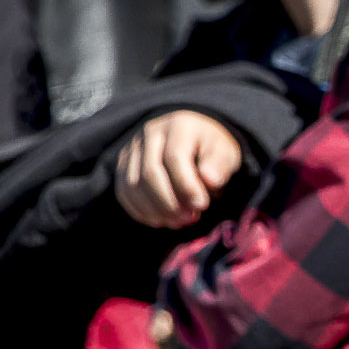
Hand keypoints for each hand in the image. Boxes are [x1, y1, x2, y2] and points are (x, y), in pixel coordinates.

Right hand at [116, 111, 243, 228]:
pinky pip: (123, 190)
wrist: (193, 136)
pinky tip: (160, 221)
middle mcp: (151, 133)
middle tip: (189, 219)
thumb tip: (209, 181)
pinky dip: (139, 210)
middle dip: (169, 202)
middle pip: (150, 172)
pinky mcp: (124, 163)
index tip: (202, 205)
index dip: (186, 185)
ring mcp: (133, 147)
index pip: (175, 157)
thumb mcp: (225, 152)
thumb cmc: (212, 148)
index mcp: (179, 126)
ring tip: (177, 222)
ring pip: (133, 184)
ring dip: (154, 209)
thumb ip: (219, 165)